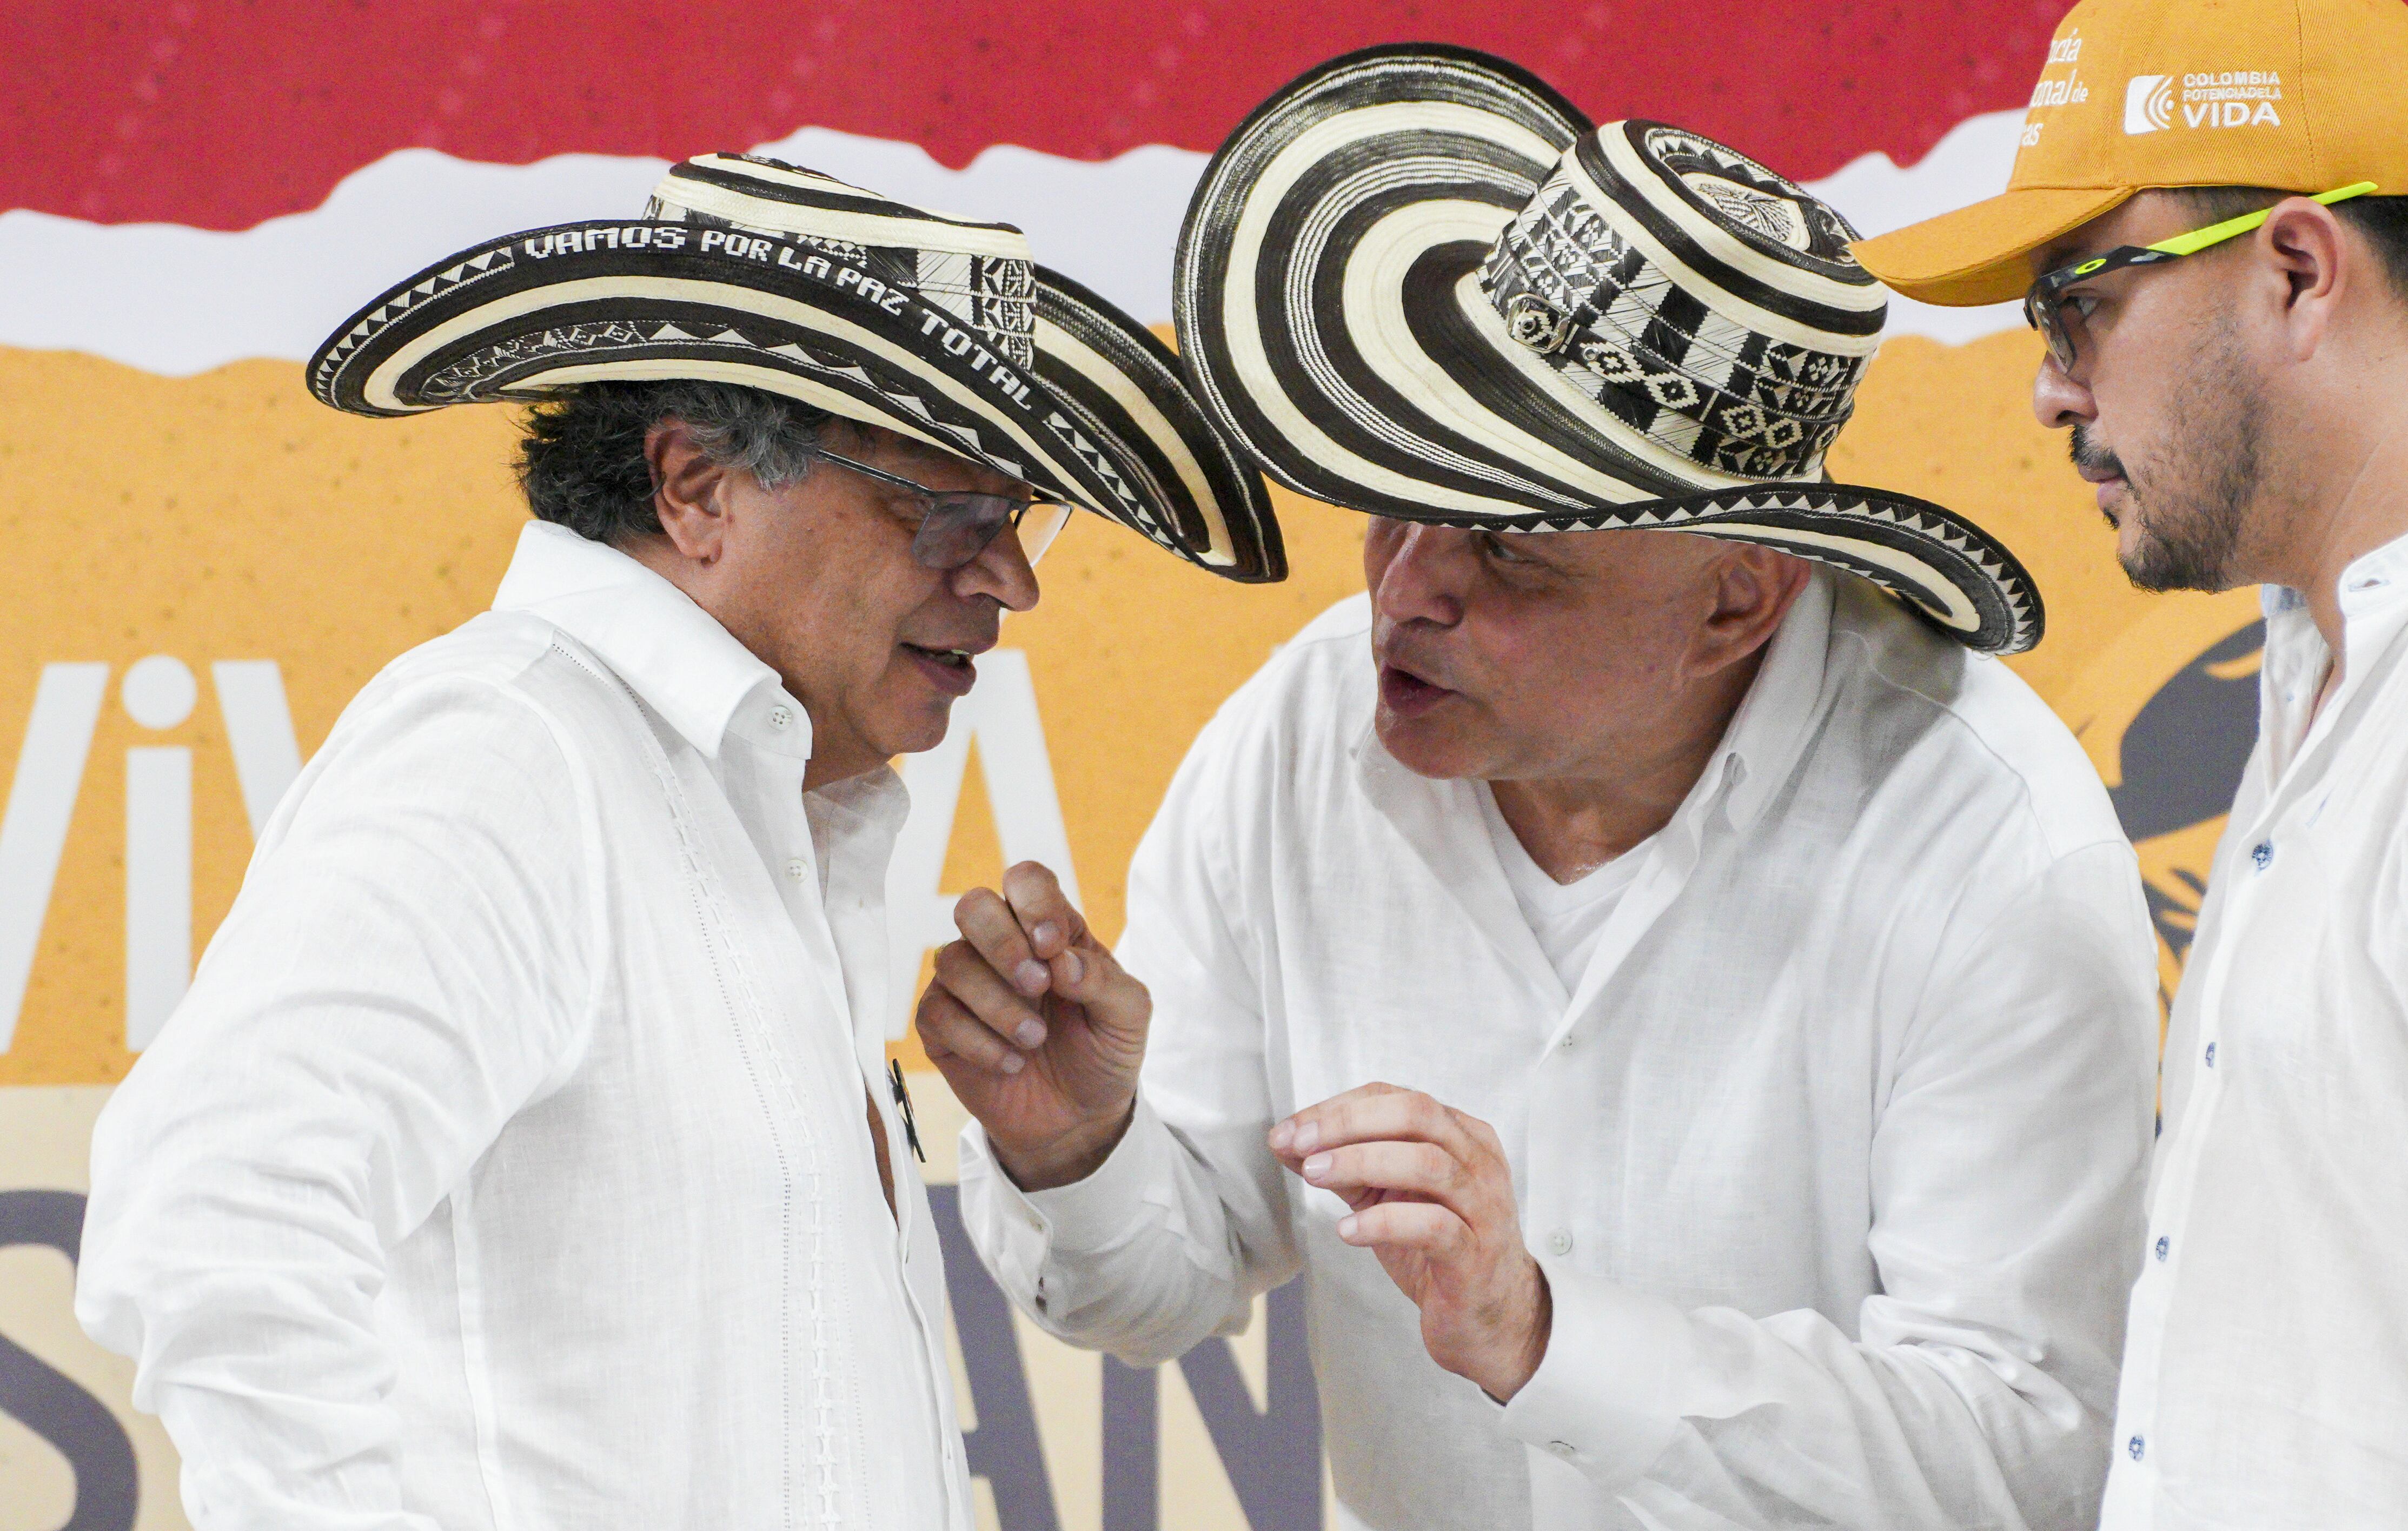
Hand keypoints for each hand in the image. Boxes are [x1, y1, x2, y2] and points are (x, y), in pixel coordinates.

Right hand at [915, 861, 1151, 1189]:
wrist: (1078, 1119)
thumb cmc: (1103, 1052)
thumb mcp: (1128, 1017)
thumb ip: (1104, 980)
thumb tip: (1061, 960)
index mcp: (1049, 930)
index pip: (1026, 880)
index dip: (1034, 903)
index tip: (1053, 946)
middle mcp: (1001, 947)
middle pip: (973, 905)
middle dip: (1002, 943)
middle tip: (1038, 986)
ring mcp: (966, 985)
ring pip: (952, 961)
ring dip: (997, 1003)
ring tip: (1034, 1040)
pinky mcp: (942, 1026)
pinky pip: (937, 1013)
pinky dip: (978, 1041)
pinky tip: (1011, 1063)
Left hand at [1269, 1083, 1550, 1399]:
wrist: (1489, 1317)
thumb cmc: (1438, 1248)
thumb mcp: (1387, 1196)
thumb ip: (1344, 1165)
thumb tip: (1285, 1140)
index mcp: (1461, 1135)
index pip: (1396, 1098)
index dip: (1339, 1108)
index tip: (1292, 1129)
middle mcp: (1478, 1161)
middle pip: (1416, 1114)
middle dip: (1349, 1123)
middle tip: (1300, 1144)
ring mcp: (1482, 1206)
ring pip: (1427, 1163)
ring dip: (1361, 1161)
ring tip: (1314, 1175)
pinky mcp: (1475, 1255)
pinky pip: (1433, 1226)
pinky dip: (1384, 1222)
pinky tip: (1348, 1230)